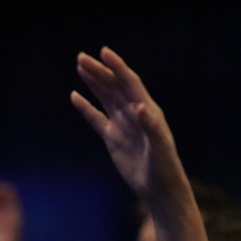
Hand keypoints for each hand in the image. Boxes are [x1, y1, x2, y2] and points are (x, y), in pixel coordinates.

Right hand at [71, 48, 187, 201]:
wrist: (159, 188)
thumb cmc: (165, 168)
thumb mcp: (160, 148)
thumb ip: (151, 126)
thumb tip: (139, 106)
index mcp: (148, 110)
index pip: (130, 83)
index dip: (117, 67)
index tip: (103, 52)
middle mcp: (135, 113)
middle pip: (114, 86)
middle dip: (99, 71)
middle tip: (81, 57)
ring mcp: (122, 124)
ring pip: (105, 97)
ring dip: (93, 82)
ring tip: (80, 67)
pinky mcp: (113, 138)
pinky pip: (96, 118)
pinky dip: (86, 107)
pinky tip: (75, 96)